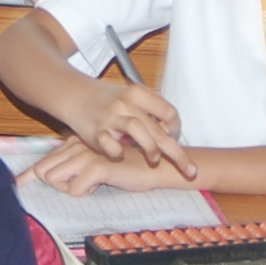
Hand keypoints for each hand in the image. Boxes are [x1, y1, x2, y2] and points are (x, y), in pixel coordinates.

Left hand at [28, 145, 184, 195]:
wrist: (156, 165)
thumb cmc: (126, 167)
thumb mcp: (96, 165)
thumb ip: (75, 168)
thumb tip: (50, 178)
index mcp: (75, 144)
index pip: (43, 161)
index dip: (29, 175)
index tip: (17, 184)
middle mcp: (77, 146)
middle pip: (43, 171)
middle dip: (55, 185)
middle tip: (80, 186)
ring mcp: (86, 155)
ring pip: (56, 180)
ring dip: (71, 188)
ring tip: (92, 184)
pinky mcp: (96, 167)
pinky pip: (75, 189)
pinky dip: (85, 193)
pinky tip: (101, 185)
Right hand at [75, 83, 194, 179]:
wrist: (74, 95)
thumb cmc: (107, 100)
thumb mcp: (130, 97)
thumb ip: (150, 111)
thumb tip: (168, 132)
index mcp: (138, 94)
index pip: (168, 111)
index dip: (176, 127)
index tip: (174, 137)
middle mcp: (125, 104)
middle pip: (158, 129)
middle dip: (177, 152)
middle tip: (190, 170)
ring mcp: (110, 117)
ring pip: (137, 129)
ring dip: (150, 148)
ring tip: (155, 160)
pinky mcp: (95, 131)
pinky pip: (110, 145)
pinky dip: (118, 152)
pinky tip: (121, 155)